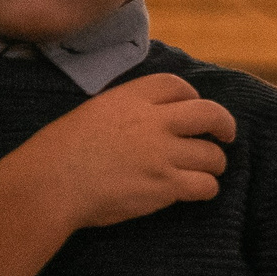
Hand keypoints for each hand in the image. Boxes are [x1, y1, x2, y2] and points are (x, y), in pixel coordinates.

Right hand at [15, 72, 236, 232]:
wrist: (51, 183)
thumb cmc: (62, 151)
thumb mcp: (94, 112)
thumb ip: (129, 110)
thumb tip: (156, 117)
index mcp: (129, 99)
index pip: (176, 85)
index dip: (192, 97)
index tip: (193, 109)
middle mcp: (151, 122)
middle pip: (210, 114)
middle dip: (225, 125)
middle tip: (225, 136)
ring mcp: (161, 154)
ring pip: (213, 156)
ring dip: (213, 165)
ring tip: (202, 170)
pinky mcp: (166, 185)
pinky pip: (206, 185)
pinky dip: (206, 189)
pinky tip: (194, 190)